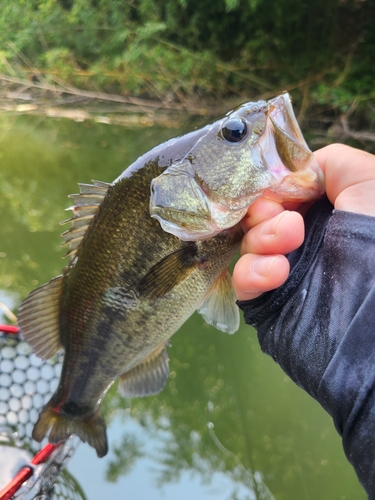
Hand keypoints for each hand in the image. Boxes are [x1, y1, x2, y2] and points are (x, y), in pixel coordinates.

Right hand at [232, 144, 374, 300]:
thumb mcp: (365, 177)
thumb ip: (326, 162)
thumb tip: (289, 176)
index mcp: (320, 210)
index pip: (277, 192)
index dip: (271, 188)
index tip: (276, 191)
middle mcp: (300, 237)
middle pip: (258, 215)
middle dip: (263, 212)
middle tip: (283, 220)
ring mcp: (283, 267)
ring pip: (249, 244)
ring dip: (262, 238)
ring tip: (288, 241)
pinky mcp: (268, 298)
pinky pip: (243, 279)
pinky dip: (253, 272)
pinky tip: (277, 272)